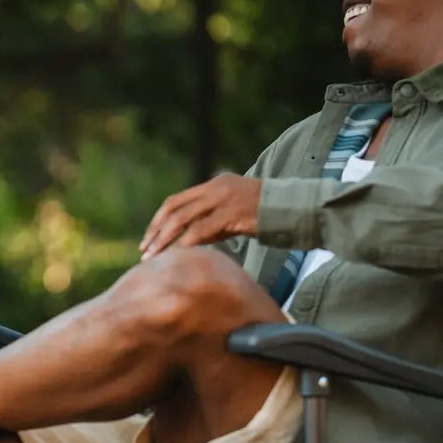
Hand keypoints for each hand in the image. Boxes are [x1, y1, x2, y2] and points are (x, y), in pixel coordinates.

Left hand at [140, 174, 261, 259]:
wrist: (298, 208)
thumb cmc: (267, 215)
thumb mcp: (234, 214)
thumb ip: (211, 223)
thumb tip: (186, 243)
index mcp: (214, 184)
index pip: (176, 201)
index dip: (158, 220)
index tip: (148, 238)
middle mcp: (216, 188)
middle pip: (174, 208)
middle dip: (156, 231)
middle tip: (144, 251)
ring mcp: (224, 199)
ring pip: (183, 219)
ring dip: (164, 240)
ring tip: (153, 258)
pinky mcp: (232, 213)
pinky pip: (201, 230)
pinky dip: (185, 244)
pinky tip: (177, 257)